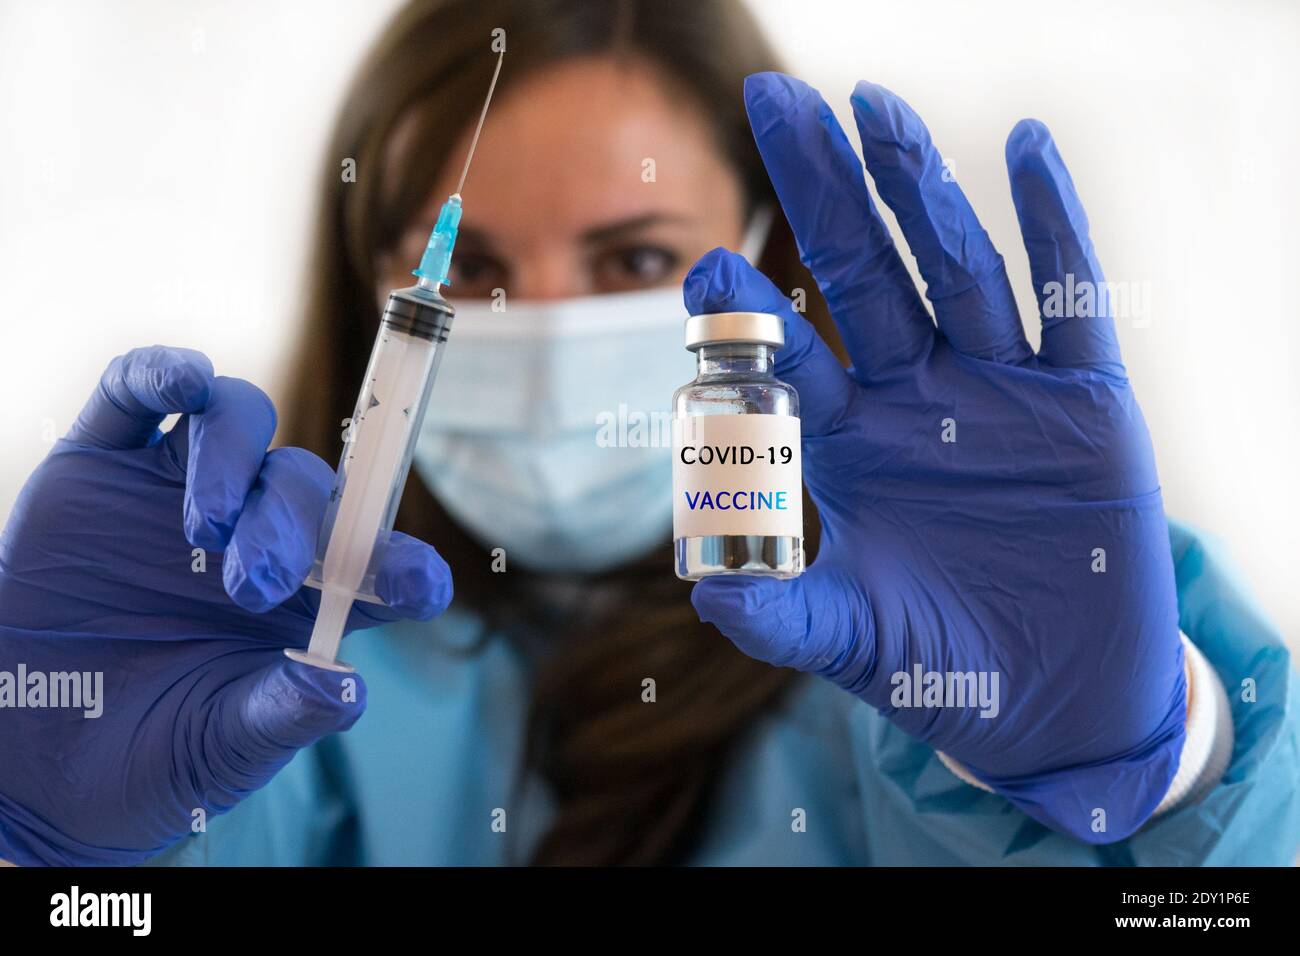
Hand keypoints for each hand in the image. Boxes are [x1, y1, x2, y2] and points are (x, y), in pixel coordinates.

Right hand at [0, 346, 451, 864]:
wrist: (28, 761)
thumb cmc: (145, 756)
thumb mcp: (222, 749)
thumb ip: (283, 714)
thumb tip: (347, 687)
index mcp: (307, 600)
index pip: (378, 560)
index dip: (408, 567)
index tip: (418, 589)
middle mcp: (256, 531)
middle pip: (305, 486)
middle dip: (293, 526)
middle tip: (257, 586)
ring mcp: (177, 493)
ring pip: (238, 421)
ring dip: (235, 461)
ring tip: (207, 528)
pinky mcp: (99, 467)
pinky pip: (135, 394)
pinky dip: (161, 373)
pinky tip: (181, 380)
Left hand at [686, 73, 1184, 842]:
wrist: (1056, 703)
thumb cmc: (944, 667)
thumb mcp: (853, 639)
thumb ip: (783, 614)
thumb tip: (706, 593)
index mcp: (854, 442)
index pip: (793, 358)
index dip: (750, 317)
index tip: (700, 272)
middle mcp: (921, 397)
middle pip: (865, 275)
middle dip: (823, 192)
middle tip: (775, 103)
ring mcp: (1003, 391)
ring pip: (957, 272)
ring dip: (919, 191)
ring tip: (876, 108)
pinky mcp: (1086, 405)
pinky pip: (1069, 305)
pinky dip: (1054, 227)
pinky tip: (1024, 149)